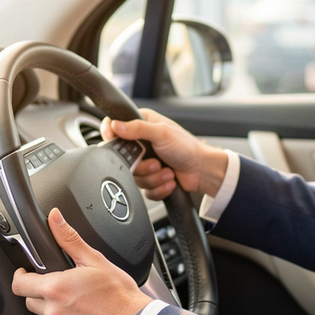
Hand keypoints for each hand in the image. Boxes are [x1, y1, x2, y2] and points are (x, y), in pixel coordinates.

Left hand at [11, 208, 151, 314]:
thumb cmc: (120, 295)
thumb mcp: (95, 260)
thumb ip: (69, 239)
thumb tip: (55, 220)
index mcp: (56, 289)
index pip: (19, 284)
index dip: (20, 276)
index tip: (25, 272)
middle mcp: (54, 312)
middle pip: (31, 301)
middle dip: (39, 291)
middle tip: (59, 284)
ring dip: (57, 308)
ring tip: (80, 300)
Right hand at [101, 109, 227, 200]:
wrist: (203, 170)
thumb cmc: (187, 147)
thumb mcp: (162, 132)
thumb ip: (137, 128)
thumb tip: (116, 125)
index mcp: (142, 125)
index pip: (115, 127)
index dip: (111, 135)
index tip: (113, 141)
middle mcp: (141, 143)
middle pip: (123, 158)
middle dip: (142, 165)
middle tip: (157, 163)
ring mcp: (145, 162)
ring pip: (134, 176)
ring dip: (154, 177)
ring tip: (168, 172)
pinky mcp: (150, 178)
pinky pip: (144, 189)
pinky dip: (159, 187)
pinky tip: (169, 180)